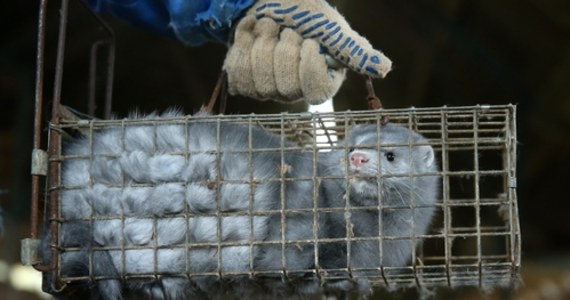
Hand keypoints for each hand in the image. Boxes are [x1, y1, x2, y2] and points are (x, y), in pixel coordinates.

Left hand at [223, 15, 345, 104]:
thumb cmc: (300, 8)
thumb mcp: (330, 26)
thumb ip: (353, 49)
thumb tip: (384, 69)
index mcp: (322, 80)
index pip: (316, 92)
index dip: (308, 63)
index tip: (308, 40)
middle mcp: (296, 90)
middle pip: (285, 87)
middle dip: (283, 48)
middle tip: (287, 31)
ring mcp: (269, 88)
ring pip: (259, 83)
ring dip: (262, 44)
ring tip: (269, 29)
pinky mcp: (245, 80)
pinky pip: (238, 76)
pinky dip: (242, 46)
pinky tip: (251, 35)